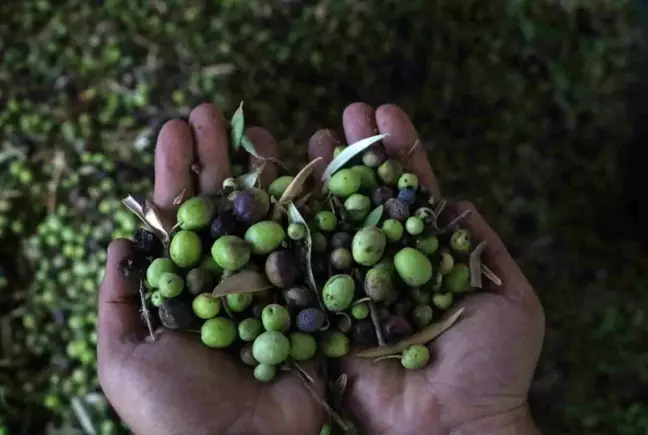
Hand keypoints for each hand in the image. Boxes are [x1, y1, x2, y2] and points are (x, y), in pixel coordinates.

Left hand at [98, 104, 323, 434]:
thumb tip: (119, 238)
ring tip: (254, 128)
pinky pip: (315, 247)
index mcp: (188, 288)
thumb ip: (120, 299)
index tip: (175, 129)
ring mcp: (274, 286)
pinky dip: (314, 208)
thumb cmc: (173, 412)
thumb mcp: (124, 357)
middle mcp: (231, 281)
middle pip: (225, 208)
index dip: (177, 174)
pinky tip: (312, 168)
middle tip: (210, 113)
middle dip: (216, 159)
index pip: (182, 219)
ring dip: (262, 171)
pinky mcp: (313, 300)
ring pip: (268, 217)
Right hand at [307, 103, 544, 434]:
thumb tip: (454, 200)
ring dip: (326, 180)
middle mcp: (386, 265)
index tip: (387, 113)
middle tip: (346, 113)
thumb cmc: (491, 364)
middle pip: (368, 199)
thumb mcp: (509, 294)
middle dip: (359, 155)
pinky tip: (287, 190)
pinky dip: (297, 229)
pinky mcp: (324, 313)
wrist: (453, 424)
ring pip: (336, 223)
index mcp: (427, 257)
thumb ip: (479, 244)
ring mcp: (352, 286)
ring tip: (315, 135)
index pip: (410, 194)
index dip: (400, 153)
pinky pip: (308, 267)